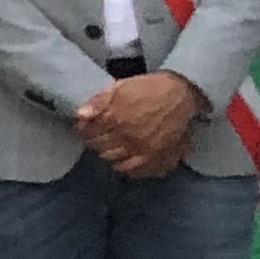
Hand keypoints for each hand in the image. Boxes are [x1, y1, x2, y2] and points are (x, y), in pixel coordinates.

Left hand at [77, 69, 200, 181]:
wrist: (179, 93)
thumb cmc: (148, 88)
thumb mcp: (119, 88)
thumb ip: (98, 102)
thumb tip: (80, 115)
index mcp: (115, 119)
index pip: (89, 134)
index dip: (84, 132)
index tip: (85, 130)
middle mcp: (127, 136)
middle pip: (100, 148)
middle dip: (95, 143)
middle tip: (97, 139)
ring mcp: (142, 148)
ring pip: (114, 160)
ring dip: (108, 154)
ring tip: (109, 148)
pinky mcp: (157, 156)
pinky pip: (135, 170)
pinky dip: (126, 167)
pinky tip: (123, 161)